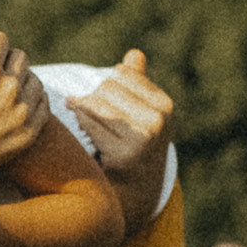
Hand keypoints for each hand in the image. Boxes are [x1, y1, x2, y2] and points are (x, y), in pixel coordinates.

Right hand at [0, 21, 47, 182]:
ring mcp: (23, 114)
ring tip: (3, 86)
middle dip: (5, 57)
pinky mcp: (30, 134)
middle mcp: (10, 90)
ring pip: (33, 78)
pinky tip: (18, 101)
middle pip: (20, 56)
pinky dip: (32, 98)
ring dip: (20, 77)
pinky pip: (42, 103)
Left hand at [73, 50, 174, 236]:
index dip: (107, 84)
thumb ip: (138, 83)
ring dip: (83, 110)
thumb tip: (135, 54)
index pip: (122, 73)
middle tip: (88, 111)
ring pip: (97, 104)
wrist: (135, 192)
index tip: (104, 98)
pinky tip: (81, 132)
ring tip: (82, 118)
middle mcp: (159, 120)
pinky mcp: (124, 154)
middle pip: (108, 87)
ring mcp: (144, 138)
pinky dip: (81, 124)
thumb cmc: (133, 144)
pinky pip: (91, 124)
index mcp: (164, 105)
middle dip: (93, 97)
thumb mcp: (142, 114)